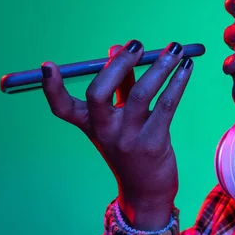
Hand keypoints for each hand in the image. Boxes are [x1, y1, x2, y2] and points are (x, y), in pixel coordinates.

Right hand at [41, 40, 193, 229]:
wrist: (147, 190)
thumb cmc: (133, 145)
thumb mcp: (120, 117)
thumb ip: (120, 83)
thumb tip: (117, 47)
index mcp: (91, 124)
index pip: (62, 108)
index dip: (52, 87)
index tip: (48, 65)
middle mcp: (105, 131)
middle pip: (99, 93)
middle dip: (118, 63)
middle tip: (137, 44)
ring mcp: (128, 139)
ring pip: (140, 94)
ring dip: (160, 66)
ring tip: (176, 49)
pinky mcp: (153, 143)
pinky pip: (166, 105)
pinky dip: (177, 83)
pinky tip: (187, 68)